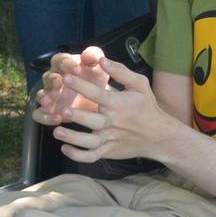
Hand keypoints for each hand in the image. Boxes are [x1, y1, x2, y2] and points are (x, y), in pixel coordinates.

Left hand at [43, 46, 174, 162]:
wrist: (159, 135)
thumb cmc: (146, 106)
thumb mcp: (140, 85)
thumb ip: (121, 72)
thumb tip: (101, 60)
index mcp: (119, 104)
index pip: (97, 94)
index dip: (81, 85)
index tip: (66, 76)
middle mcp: (113, 122)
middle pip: (92, 120)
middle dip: (77, 115)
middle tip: (61, 109)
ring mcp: (110, 139)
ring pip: (89, 141)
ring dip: (73, 137)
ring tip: (57, 131)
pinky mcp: (108, 151)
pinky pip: (91, 156)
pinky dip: (77, 155)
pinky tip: (65, 148)